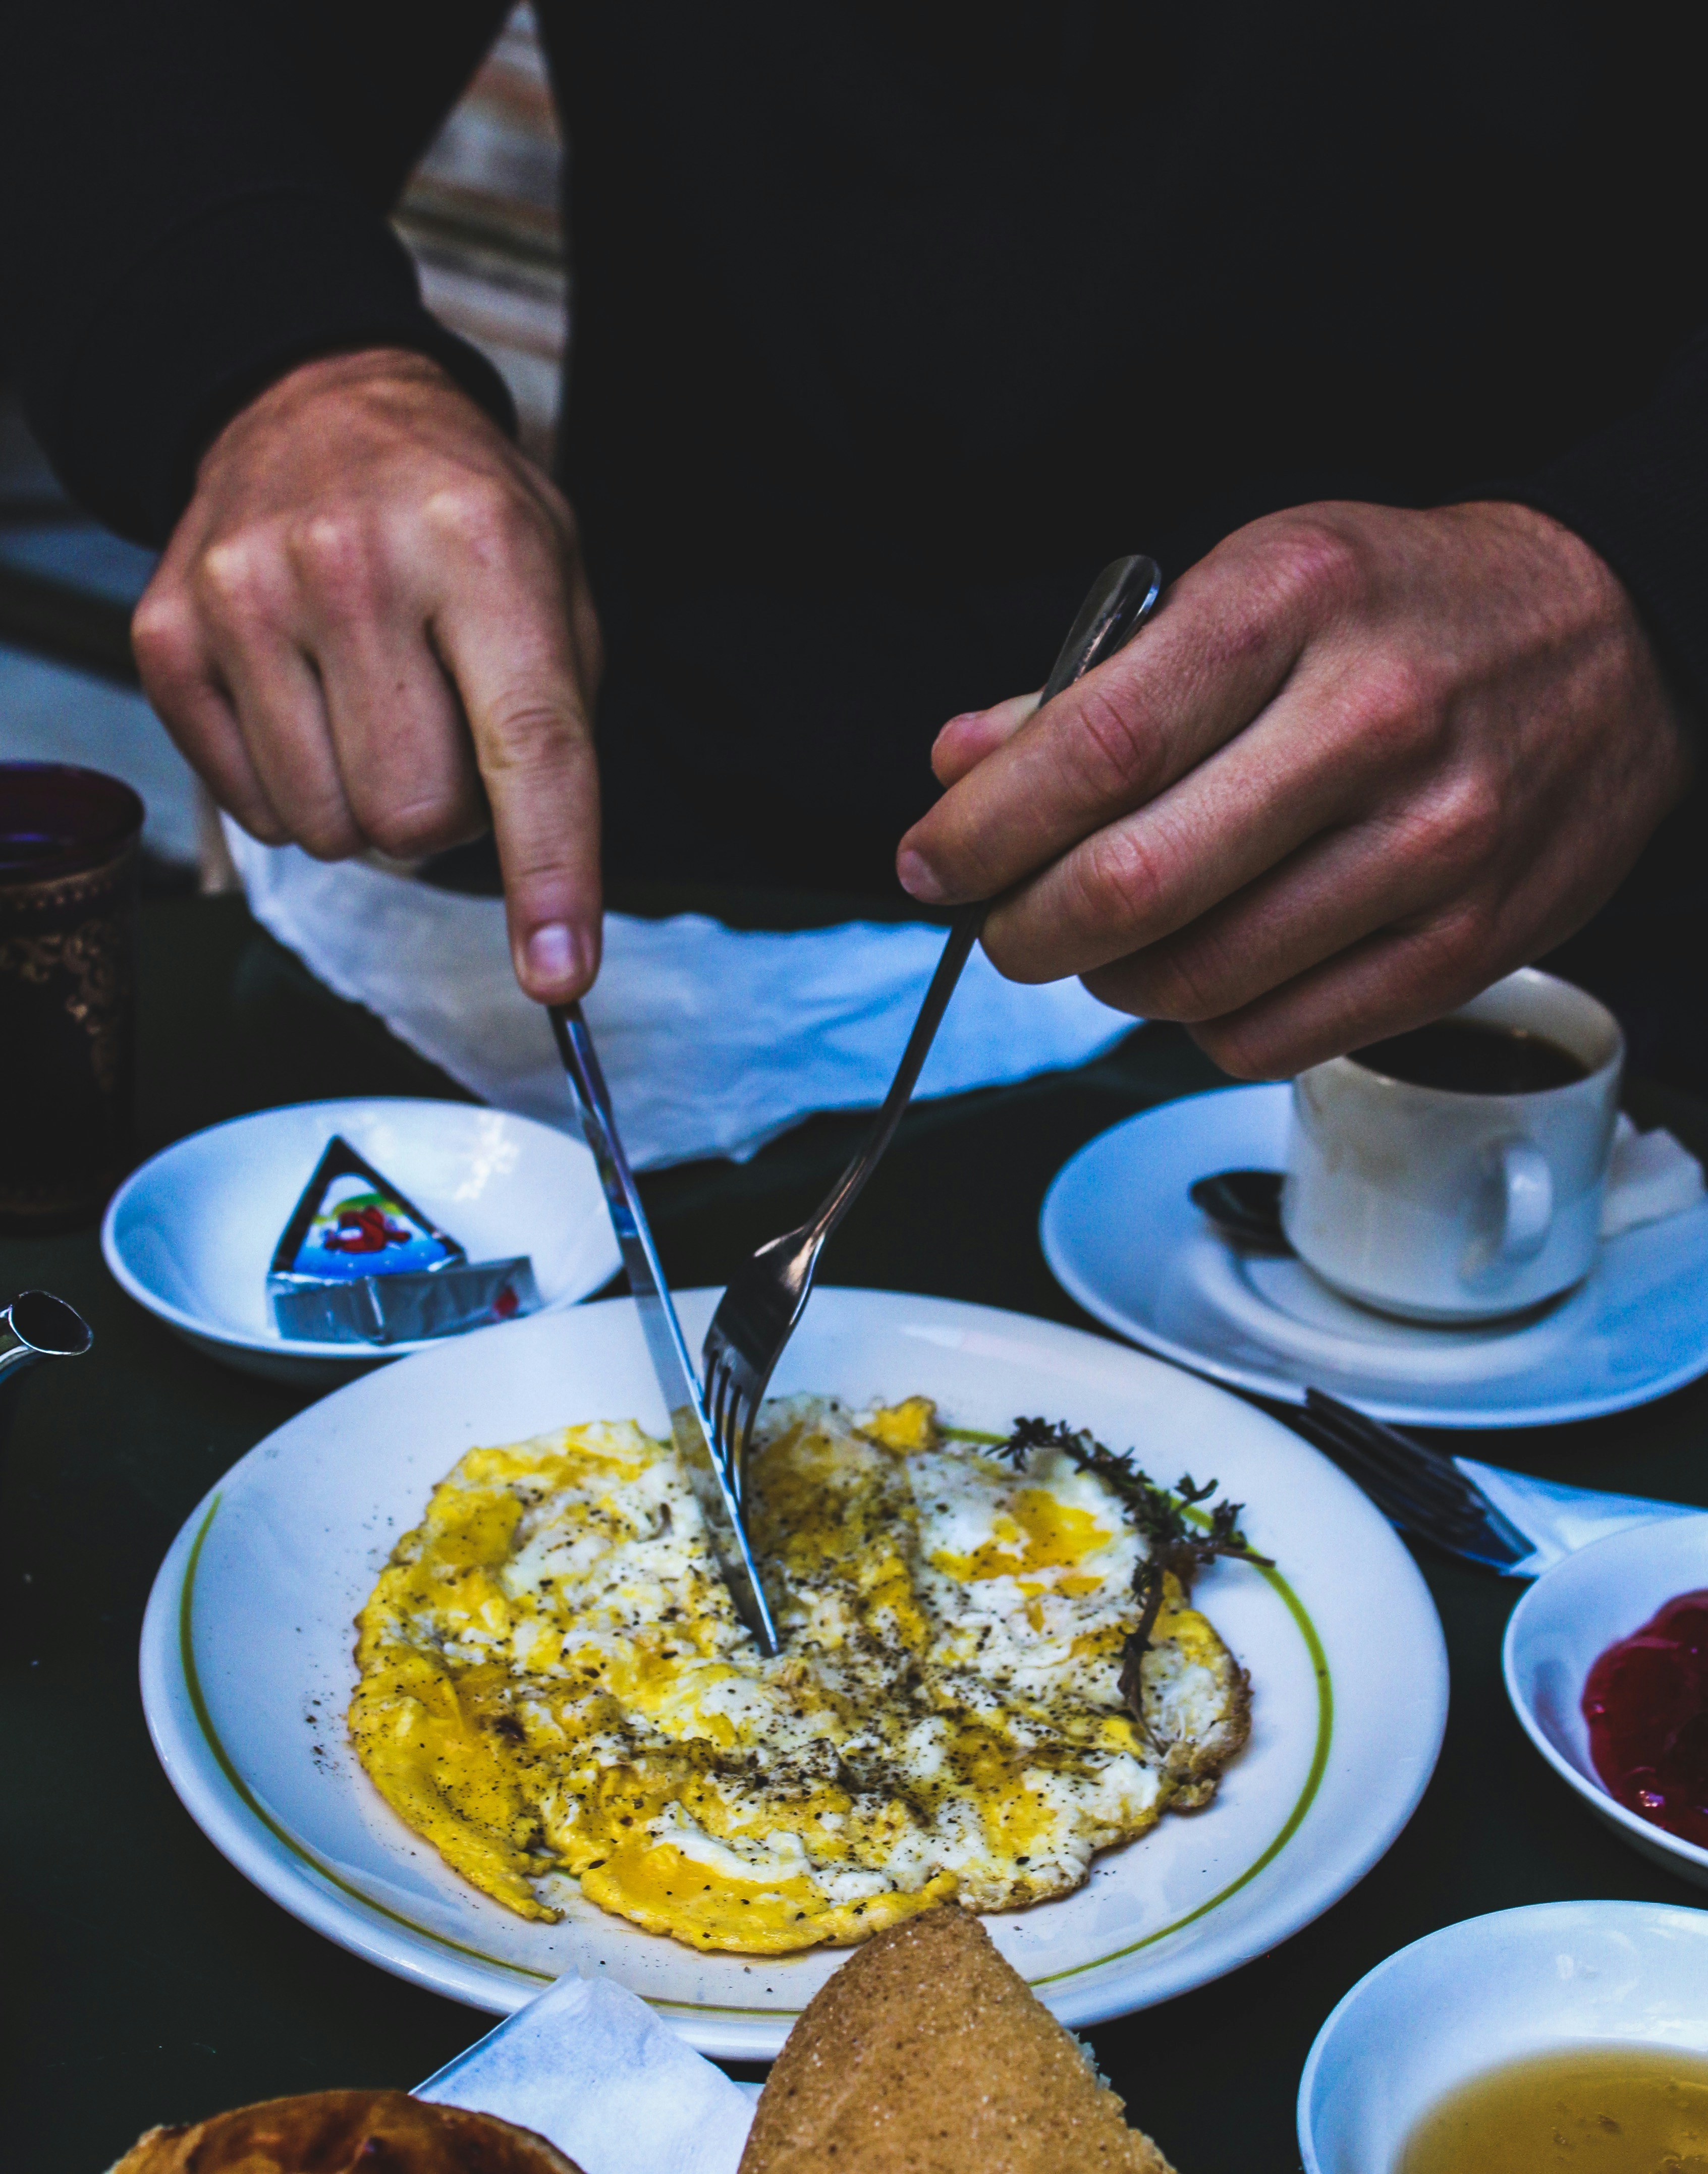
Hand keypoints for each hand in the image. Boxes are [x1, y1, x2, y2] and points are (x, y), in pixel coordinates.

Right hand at [132, 347, 603, 1001]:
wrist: (315, 404)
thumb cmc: (456, 514)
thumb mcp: (557, 580)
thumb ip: (561, 730)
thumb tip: (547, 904)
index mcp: (482, 549)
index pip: (529, 748)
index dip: (551, 875)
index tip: (560, 973)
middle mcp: (354, 565)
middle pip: (417, 818)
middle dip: (446, 816)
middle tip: (442, 732)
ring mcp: (245, 596)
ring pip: (330, 831)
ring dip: (366, 803)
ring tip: (373, 706)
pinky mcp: (169, 635)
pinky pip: (251, 812)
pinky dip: (292, 787)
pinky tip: (306, 700)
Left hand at [897, 501, 1692, 1074]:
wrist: (1613, 637)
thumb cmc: (1402, 607)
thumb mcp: (1251, 585)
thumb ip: (1095, 686)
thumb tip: (958, 763)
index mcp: (1294, 603)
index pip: (1097, 745)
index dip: (984, 828)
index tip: (931, 861)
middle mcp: (1371, 721)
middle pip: (1133, 883)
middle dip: (1023, 928)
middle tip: (1000, 923)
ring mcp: (1432, 842)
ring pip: (1195, 977)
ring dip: (1109, 979)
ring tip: (1105, 938)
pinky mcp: (1467, 941)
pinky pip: (1275, 1035)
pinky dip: (1203, 1021)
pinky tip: (1203, 969)